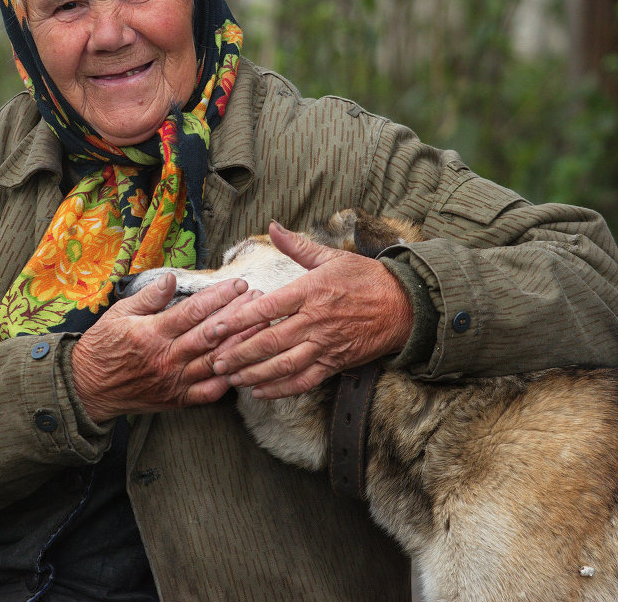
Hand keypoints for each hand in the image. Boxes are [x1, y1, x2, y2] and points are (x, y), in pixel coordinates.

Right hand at [71, 273, 263, 421]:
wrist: (87, 388)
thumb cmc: (103, 346)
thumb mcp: (119, 314)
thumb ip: (148, 297)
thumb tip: (172, 279)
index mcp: (152, 333)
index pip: (193, 311)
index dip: (219, 296)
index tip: (239, 284)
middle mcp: (167, 358)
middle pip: (211, 335)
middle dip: (238, 315)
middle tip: (260, 300)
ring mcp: (174, 381)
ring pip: (216, 362)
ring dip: (241, 344)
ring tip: (262, 326)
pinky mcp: (177, 399)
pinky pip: (209, 392)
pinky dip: (229, 380)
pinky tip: (246, 365)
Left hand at [208, 221, 412, 398]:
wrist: (404, 305)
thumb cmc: (366, 278)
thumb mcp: (332, 257)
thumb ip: (298, 246)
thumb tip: (273, 226)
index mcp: (311, 291)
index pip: (267, 307)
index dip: (238, 320)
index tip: (215, 328)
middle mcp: (315, 320)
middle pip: (269, 341)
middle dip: (237, 354)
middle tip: (213, 361)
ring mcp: (325, 344)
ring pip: (283, 365)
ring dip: (253, 374)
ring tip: (230, 378)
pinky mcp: (335, 363)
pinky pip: (304, 381)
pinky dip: (280, 389)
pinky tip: (260, 391)